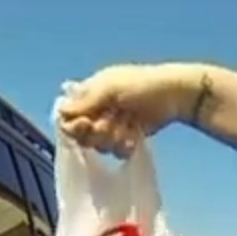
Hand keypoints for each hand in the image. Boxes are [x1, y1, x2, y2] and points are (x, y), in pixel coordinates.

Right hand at [57, 63, 198, 156]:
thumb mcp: (111, 88)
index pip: (69, 116)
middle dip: (98, 133)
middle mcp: (98, 110)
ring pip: (100, 145)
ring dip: (114, 139)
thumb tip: (60, 111)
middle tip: (113, 123)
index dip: (75, 125)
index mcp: (90, 93)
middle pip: (83, 135)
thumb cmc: (143, 84)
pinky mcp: (126, 137)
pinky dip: (125, 146)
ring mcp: (112, 125)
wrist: (176, 95)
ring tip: (128, 127)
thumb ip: (85, 101)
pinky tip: (135, 135)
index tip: (87, 124)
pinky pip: (117, 151)